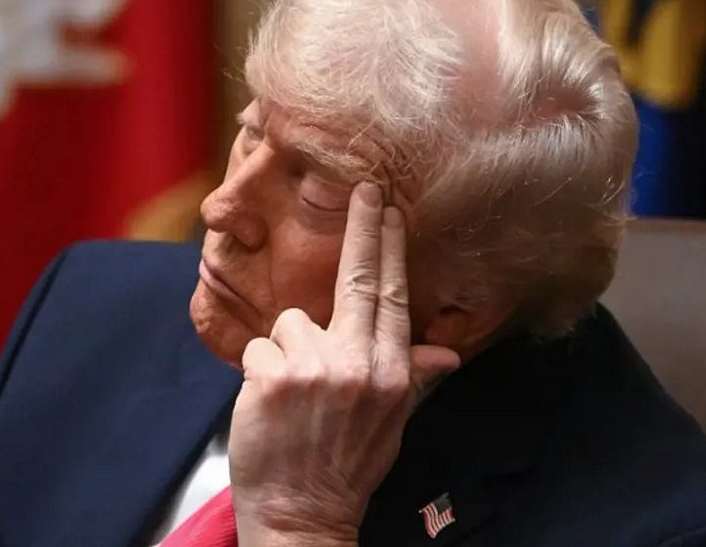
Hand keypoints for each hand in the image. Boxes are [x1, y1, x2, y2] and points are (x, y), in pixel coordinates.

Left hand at [227, 182, 460, 546]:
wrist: (301, 516)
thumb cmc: (345, 467)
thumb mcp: (391, 426)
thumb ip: (411, 379)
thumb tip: (447, 354)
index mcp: (392, 374)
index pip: (396, 298)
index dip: (391, 251)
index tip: (389, 212)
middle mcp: (361, 365)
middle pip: (360, 281)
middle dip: (363, 230)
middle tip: (363, 190)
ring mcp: (317, 368)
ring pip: (291, 322)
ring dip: (285, 351)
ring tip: (291, 398)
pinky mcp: (273, 376)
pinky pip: (258, 347)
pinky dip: (258, 371)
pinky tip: (268, 406)